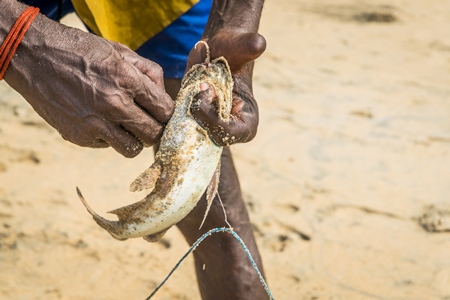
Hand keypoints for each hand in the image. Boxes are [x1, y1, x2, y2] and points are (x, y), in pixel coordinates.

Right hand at [5, 12, 172, 156]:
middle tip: (149, 122)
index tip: (162, 112)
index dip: (168, 113)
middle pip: (153, 134)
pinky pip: (106, 146)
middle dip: (155, 129)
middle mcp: (113, 105)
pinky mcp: (79, 137)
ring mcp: (94, 124)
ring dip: (134, 139)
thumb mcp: (120, 51)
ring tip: (126, 125)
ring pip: (132, 149)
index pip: (165, 110)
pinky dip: (108, 137)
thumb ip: (148, 72)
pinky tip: (99, 120)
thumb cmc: (81, 51)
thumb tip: (163, 95)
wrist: (34, 57)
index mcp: (127, 80)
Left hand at [186, 29, 265, 145]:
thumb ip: (249, 46)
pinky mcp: (194, 124)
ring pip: (189, 132)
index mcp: (246, 122)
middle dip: (198, 110)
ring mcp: (209, 129)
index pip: (228, 133)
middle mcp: (228, 130)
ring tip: (197, 83)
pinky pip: (179, 126)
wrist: (216, 51)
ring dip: (187, 108)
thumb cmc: (233, 47)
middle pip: (206, 136)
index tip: (206, 89)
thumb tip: (259, 43)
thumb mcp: (241, 45)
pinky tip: (185, 89)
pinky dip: (177, 109)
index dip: (212, 117)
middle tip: (200, 84)